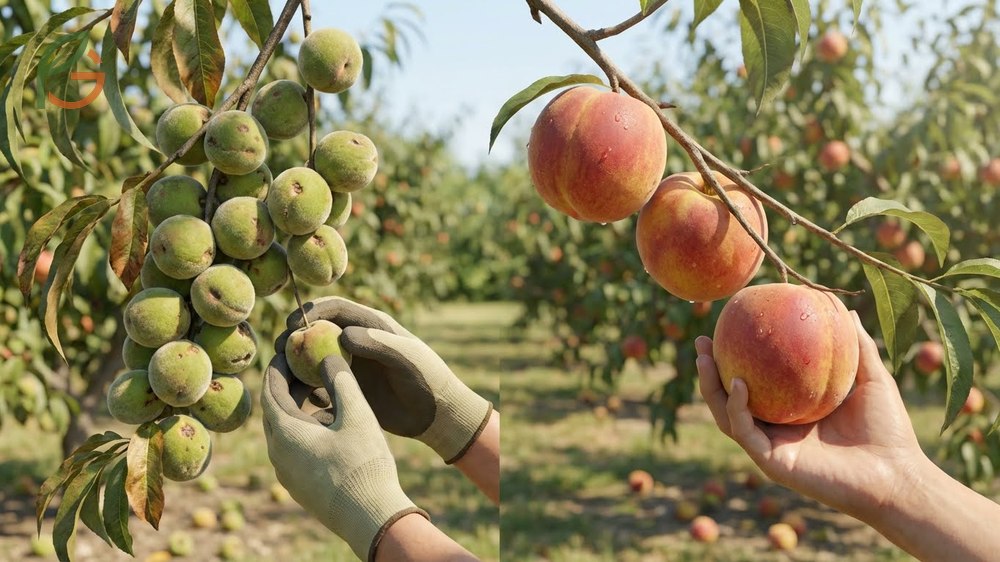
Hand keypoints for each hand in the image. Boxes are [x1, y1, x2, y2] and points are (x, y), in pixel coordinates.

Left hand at [261, 352, 426, 560]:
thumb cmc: (363, 464)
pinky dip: (305, 428)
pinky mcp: (299, 485)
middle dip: (289, 384)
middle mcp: (278, 453)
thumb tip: (329, 355)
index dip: (280, 365)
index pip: (270, 389)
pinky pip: (294, 447)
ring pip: (285, 430)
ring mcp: (287, 472)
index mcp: (285, 432)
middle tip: (306, 364)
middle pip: (275, 409)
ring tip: (322, 391)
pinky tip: (331, 423)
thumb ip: (341, 381)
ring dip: (299, 407)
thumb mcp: (357, 414)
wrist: (370, 517)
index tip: (291, 347)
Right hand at [277, 296, 492, 463]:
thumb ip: (377, 344)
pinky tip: (297, 395)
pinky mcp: (350, 386)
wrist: (437, 413)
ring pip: (316, 356)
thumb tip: (343, 334)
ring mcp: (352, 364)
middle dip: (296, 335)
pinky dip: (307, 384)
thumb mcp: (406, 358)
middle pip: (319, 330)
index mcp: (373, 325)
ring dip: (296, 360)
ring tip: (280, 371)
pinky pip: (321, 381)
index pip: (336, 308)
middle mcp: (359, 341)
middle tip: (279, 348)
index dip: (312, 311)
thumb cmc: (427, 379)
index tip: (294, 324)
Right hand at [696, 310, 925, 518]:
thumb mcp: (872, 378)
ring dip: (710, 387)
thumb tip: (841, 306)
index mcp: (792, 411)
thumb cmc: (889, 430)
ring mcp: (771, 446)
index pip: (756, 381)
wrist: (896, 475)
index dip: (737, 357)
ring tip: (705, 358)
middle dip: (709, 371)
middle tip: (701, 342)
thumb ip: (858, 345)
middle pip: (730, 397)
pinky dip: (736, 407)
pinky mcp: (772, 462)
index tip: (727, 327)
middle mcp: (776, 428)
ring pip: (726, 414)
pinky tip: (738, 383)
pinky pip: (744, 431)